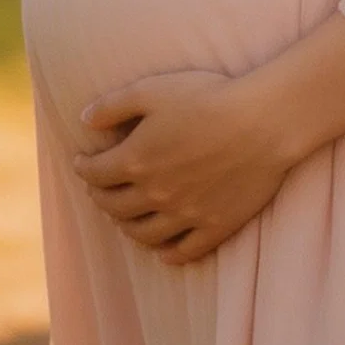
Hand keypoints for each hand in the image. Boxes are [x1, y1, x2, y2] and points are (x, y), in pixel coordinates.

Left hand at [74, 69, 292, 263]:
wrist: (263, 122)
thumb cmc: (208, 97)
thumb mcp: (153, 90)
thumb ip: (113, 106)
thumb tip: (84, 119)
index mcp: (136, 161)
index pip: (96, 175)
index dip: (84, 168)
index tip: (81, 163)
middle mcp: (155, 195)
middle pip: (115, 208)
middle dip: (101, 199)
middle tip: (100, 191)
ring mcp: (185, 215)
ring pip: (144, 234)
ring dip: (128, 228)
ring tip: (125, 219)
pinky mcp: (214, 227)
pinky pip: (184, 251)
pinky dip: (168, 254)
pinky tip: (163, 250)